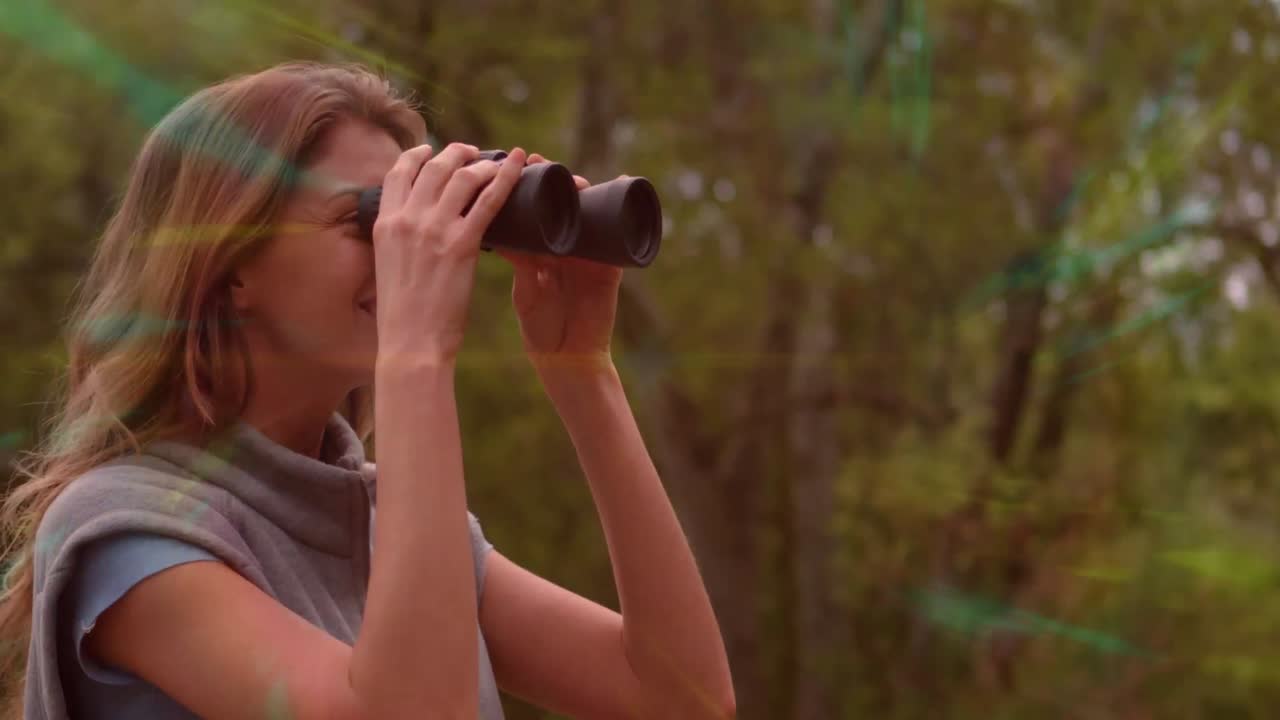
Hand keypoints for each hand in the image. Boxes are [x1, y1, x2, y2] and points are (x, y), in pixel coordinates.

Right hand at [372, 142, 526, 366]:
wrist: (411, 342)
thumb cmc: (403, 316)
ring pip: (462, 176)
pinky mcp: (462, 244)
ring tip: (496, 161)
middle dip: (454, 153)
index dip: (417, 156)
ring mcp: (434, 229)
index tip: (430, 151)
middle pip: (433, 167)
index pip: (397, 173)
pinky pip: (489, 200)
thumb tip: (414, 233)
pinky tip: (520, 164)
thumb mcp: (388, 268)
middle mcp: (407, 219)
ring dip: (482, 163)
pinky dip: (507, 177)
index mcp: (384, 224)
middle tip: (470, 153)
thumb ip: (399, 243)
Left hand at [494, 153, 623, 374]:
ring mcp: (591, 253)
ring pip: (590, 213)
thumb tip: (495, 235)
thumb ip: (519, 262)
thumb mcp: (526, 289)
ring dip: (586, 189)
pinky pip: (620, 234)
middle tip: (542, 162)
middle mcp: (568, 246)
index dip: (529, 184)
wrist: (568, 356)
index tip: (517, 164)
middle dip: (557, 179)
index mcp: (543, 250)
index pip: (537, 209)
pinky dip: (624, 210)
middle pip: (565, 203)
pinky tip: (624, 183)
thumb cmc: (542, 326)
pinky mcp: (611, 265)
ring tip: (576, 178)